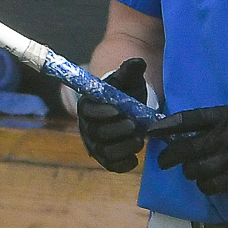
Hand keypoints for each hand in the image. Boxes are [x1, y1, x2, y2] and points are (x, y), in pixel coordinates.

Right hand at [77, 57, 149, 171]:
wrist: (130, 109)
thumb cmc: (125, 92)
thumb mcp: (129, 79)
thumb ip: (130, 70)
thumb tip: (138, 62)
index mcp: (88, 106)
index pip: (89, 112)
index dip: (102, 113)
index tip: (119, 111)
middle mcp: (88, 128)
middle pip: (97, 134)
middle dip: (116, 131)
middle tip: (134, 126)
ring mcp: (97, 145)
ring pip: (104, 152)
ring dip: (122, 148)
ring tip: (139, 140)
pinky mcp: (108, 158)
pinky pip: (112, 166)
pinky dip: (123, 164)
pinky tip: (135, 159)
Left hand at [147, 105, 227, 195]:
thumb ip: (218, 120)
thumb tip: (193, 129)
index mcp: (223, 117)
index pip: (186, 120)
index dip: (165, 126)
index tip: (152, 132)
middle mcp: (223, 137)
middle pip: (185, 150)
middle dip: (169, 157)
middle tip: (164, 161)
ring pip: (196, 171)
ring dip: (190, 173)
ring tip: (192, 172)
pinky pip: (211, 186)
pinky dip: (205, 186)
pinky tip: (207, 183)